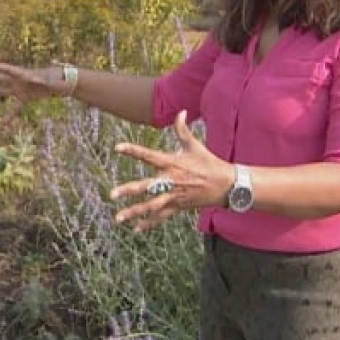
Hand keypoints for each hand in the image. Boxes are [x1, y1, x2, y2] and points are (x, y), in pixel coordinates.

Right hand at [0, 61, 66, 119]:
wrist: (64, 84)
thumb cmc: (58, 80)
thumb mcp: (51, 80)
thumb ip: (43, 80)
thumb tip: (36, 80)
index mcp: (23, 74)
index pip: (8, 69)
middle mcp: (18, 80)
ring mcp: (20, 89)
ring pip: (0, 92)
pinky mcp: (24, 98)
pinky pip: (14, 107)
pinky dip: (8, 116)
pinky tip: (1, 124)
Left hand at [109, 110, 234, 232]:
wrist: (227, 185)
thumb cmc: (209, 163)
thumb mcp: (195, 146)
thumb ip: (183, 130)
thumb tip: (181, 111)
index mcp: (172, 163)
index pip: (148, 156)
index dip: (133, 150)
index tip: (117, 148)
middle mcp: (171, 180)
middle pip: (146, 186)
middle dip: (129, 191)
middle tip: (112, 195)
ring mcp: (174, 196)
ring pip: (152, 206)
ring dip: (135, 212)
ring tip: (119, 218)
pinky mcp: (178, 206)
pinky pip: (162, 216)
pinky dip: (150, 223)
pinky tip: (137, 229)